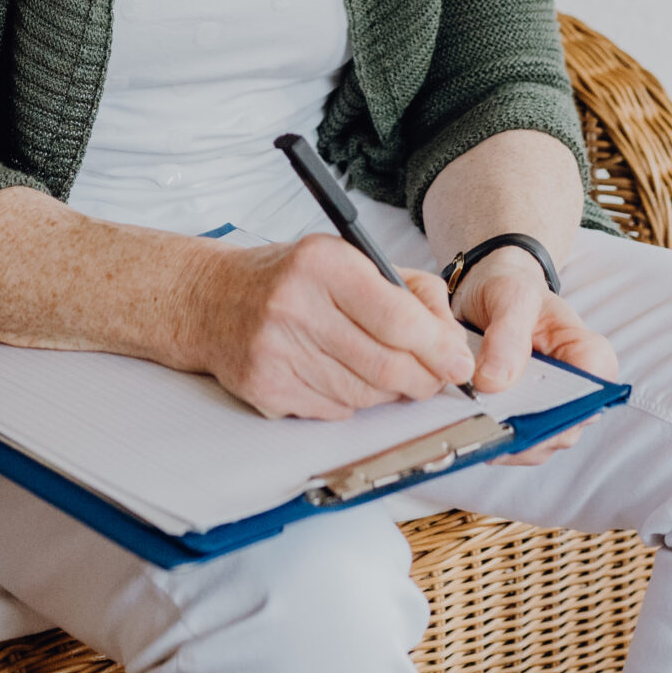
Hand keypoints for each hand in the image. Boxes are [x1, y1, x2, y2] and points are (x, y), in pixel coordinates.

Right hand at [187, 235, 474, 419]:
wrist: (211, 299)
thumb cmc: (292, 278)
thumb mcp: (351, 260)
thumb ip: (411, 292)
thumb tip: (454, 346)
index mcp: (322, 262)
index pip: (399, 320)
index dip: (439, 350)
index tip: (459, 365)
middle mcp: (293, 304)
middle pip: (386, 367)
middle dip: (422, 380)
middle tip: (432, 379)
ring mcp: (274, 350)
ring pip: (364, 396)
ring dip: (385, 393)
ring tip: (377, 371)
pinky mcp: (264, 387)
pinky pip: (333, 412)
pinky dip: (348, 402)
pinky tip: (335, 375)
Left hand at [447, 248, 618, 465]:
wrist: (488, 295)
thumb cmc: (511, 290)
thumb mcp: (511, 296)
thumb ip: (509, 335)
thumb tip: (495, 382)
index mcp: (586, 355)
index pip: (595, 388)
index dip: (567, 403)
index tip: (527, 405)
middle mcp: (576, 391)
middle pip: (564, 427)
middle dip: (526, 430)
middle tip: (487, 425)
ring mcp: (549, 411)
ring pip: (537, 444)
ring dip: (504, 442)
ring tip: (469, 431)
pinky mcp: (522, 421)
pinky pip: (512, 445)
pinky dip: (488, 442)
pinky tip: (464, 432)